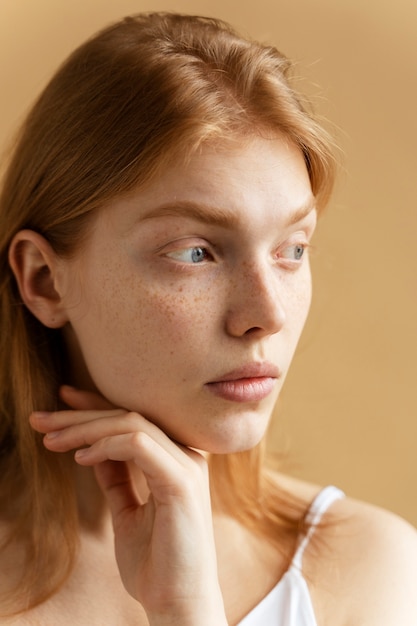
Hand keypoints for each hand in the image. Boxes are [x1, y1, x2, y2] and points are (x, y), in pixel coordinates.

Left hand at [30, 386, 226, 624]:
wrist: (178, 604)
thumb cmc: (155, 563)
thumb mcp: (127, 511)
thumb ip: (117, 476)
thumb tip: (92, 449)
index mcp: (176, 460)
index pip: (134, 420)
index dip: (96, 406)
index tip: (61, 401)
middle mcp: (186, 455)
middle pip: (129, 416)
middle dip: (80, 414)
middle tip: (40, 418)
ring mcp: (187, 465)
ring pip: (131, 424)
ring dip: (85, 428)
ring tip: (51, 440)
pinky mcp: (182, 481)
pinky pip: (138, 445)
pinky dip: (105, 445)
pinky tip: (80, 459)